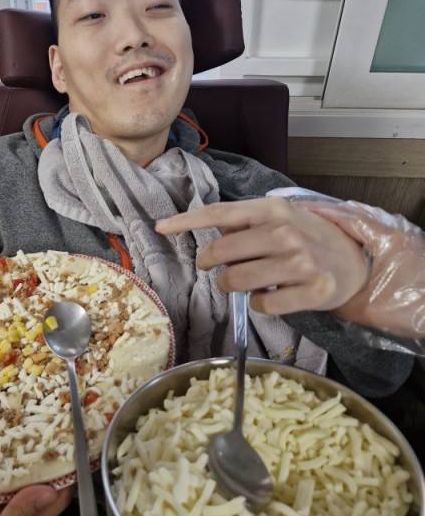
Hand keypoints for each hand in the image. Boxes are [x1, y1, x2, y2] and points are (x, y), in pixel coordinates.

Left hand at [155, 199, 367, 316]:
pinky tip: (271, 295)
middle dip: (211, 265)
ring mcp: (300, 262)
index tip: (161, 227)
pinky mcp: (312, 291)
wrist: (355, 262)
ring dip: (232, 286)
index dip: (187, 221)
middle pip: (222, 253)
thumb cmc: (309, 239)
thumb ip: (246, 224)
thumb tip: (213, 232)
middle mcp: (285, 232)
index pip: (220, 213)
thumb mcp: (280, 218)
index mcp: (273, 209)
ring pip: (237, 282)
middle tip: (217, 269)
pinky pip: (262, 305)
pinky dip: (259, 304)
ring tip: (245, 282)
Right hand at [295, 199, 424, 338]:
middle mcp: (395, 231)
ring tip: (317, 225)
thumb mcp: (365, 309)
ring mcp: (403, 239)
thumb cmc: (413, 310)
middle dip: (327, 212)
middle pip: (355, 212)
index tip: (296, 209)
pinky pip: (375, 232)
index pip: (345, 215)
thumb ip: (335, 298)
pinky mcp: (407, 250)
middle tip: (301, 214)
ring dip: (342, 221)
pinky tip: (343, 243)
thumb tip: (312, 292)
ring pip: (366, 221)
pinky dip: (355, 232)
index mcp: (385, 238)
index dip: (318, 211)